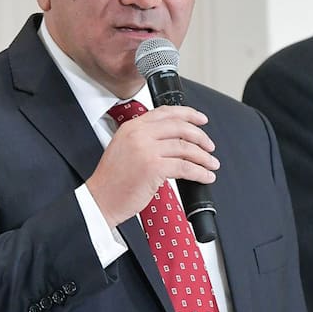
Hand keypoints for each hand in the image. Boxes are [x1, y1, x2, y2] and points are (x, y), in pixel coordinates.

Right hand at [88, 105, 218, 227]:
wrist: (100, 199)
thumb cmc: (112, 179)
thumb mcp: (123, 148)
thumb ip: (143, 138)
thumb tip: (173, 139)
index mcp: (131, 127)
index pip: (165, 112)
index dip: (188, 114)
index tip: (201, 119)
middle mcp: (139, 134)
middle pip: (180, 127)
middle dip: (200, 136)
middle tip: (209, 145)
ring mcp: (146, 150)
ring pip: (186, 148)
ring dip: (203, 157)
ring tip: (211, 164)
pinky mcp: (154, 168)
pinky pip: (185, 167)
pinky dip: (200, 172)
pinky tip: (205, 176)